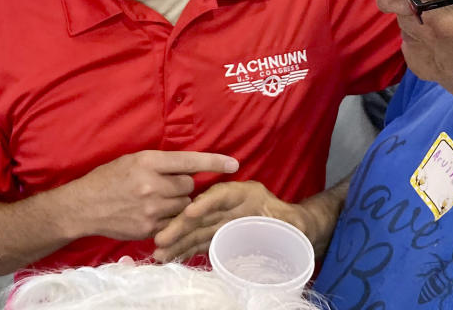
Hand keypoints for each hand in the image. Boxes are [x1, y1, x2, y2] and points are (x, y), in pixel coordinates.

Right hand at [67, 150, 238, 241]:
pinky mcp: (149, 228)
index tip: (234, 164)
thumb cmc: (109, 179)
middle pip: (188, 186)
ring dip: (177, 203)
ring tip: (157, 201)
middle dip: (182, 186)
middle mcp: (152, 185)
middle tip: (164, 186)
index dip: (215, 162)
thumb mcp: (133, 160)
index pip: (190, 161)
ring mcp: (151, 209)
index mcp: (149, 162)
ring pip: (183, 205)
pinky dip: (168, 219)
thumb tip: (188, 167)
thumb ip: (160, 163)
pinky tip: (151, 214)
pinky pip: (173, 222)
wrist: (83, 207)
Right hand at [153, 181, 302, 261]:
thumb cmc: (291, 223)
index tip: (191, 212)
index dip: (206, 202)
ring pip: (194, 230)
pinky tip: (169, 258)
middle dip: (181, 225)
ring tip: (158, 253)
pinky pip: (196, 243)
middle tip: (161, 238)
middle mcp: (227, 207)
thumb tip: (293, 227)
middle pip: (202, 213)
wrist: (288, 233)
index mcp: (245, 195)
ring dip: (176, 241)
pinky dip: (182, 250)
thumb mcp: (294, 220)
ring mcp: (219, 222)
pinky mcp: (215, 237)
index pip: (223, 195)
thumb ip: (291, 222)